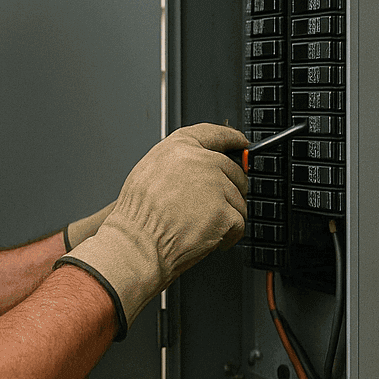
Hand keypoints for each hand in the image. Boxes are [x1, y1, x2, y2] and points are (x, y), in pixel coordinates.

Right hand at [57, 124, 248, 335]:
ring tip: (201, 226)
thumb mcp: (149, 171)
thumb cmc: (137, 216)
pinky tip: (209, 237)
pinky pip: (238, 223)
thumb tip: (199, 165)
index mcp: (180, 147)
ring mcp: (215, 186)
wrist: (137, 244)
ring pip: (238, 199)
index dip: (231, 138)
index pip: (215, 134)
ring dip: (226, 215)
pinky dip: (228, 235)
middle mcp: (201, 161)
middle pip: (233, 171)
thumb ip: (178, 162)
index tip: (241, 142)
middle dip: (229, 190)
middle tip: (212, 208)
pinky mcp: (224, 212)